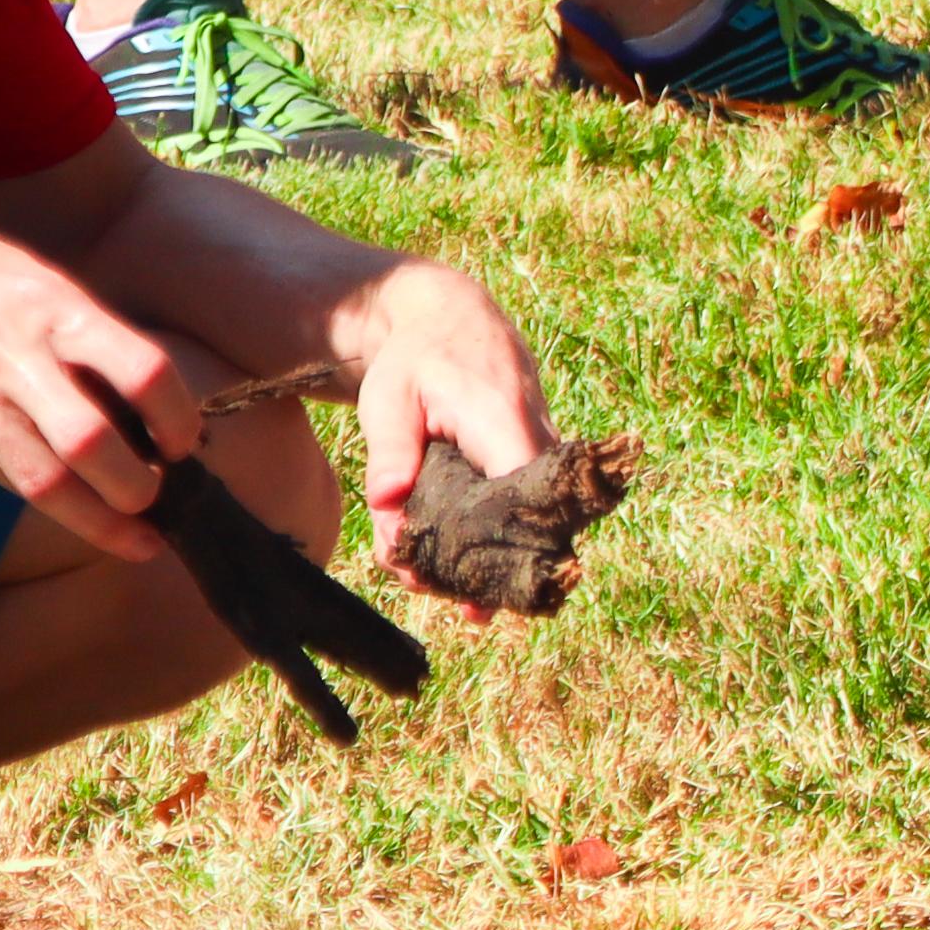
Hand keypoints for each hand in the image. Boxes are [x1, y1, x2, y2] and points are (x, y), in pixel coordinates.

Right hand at [0, 148, 197, 557]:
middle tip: (158, 499)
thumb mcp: (30, 277)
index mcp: (54, 307)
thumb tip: (132, 401)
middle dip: (137, 488)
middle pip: (95, 446)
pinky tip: (62, 504)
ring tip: (130, 534)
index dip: (178, 417)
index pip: (145, 371)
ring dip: (96, 520)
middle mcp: (14, 356)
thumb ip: (79, 334)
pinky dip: (36, 492)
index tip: (187, 441)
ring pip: (43, 482)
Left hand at [330, 256, 553, 576]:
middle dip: (499, 569)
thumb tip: (388, 504)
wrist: (450, 319)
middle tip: (462, 609)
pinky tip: (457, 563)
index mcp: (505, 422)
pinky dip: (494, 535)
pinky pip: (524, 505)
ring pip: (533, 518)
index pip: (526, 496)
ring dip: (495, 556)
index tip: (479, 595)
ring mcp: (541, 449)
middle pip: (537, 520)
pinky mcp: (532, 459)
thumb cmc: (415, 359)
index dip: (508, 549)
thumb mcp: (389, 399)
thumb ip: (390, 452)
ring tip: (449, 587)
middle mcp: (537, 439)